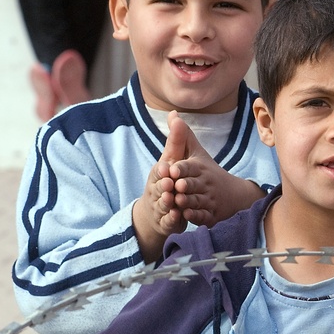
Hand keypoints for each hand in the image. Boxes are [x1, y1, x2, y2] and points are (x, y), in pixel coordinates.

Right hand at [133, 115, 190, 262]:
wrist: (158, 210)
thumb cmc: (166, 179)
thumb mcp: (172, 159)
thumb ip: (176, 139)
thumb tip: (174, 113)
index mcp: (158, 174)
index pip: (159, 171)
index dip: (162, 170)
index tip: (167, 168)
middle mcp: (156, 190)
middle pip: (158, 188)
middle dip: (162, 186)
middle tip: (169, 184)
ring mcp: (160, 206)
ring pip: (162, 204)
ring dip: (166, 202)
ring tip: (172, 200)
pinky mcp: (166, 221)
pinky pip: (168, 220)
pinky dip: (172, 219)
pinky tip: (177, 217)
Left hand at [164, 112, 264, 226]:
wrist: (233, 195)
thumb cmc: (208, 171)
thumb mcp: (197, 153)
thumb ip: (183, 136)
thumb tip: (172, 113)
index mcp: (200, 168)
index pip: (190, 167)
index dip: (182, 169)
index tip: (173, 169)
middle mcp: (205, 183)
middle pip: (194, 184)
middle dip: (185, 185)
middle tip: (177, 186)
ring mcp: (209, 200)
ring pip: (197, 200)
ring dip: (188, 201)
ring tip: (179, 201)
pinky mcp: (210, 214)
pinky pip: (203, 215)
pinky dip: (196, 216)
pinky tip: (188, 215)